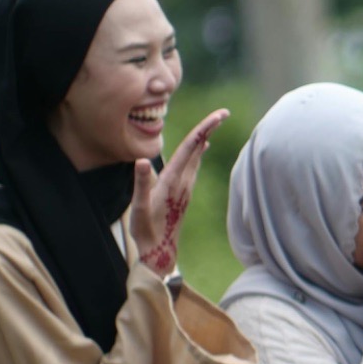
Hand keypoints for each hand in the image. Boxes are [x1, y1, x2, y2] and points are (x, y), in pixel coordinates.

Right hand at [130, 108, 228, 273]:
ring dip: (204, 138)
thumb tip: (141, 161)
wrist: (160, 251)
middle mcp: (183, 181)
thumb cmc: (146, 230)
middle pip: (197, 149)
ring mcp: (185, 187)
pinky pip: (193, 166)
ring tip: (214, 123)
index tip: (219, 116)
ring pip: (197, 157)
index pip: (190, 148)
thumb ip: (141, 183)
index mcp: (173, 180)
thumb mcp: (139, 207)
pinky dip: (198, 152)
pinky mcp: (184, 192)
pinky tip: (202, 147)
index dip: (203, 129)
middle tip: (223, 112)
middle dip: (209, 129)